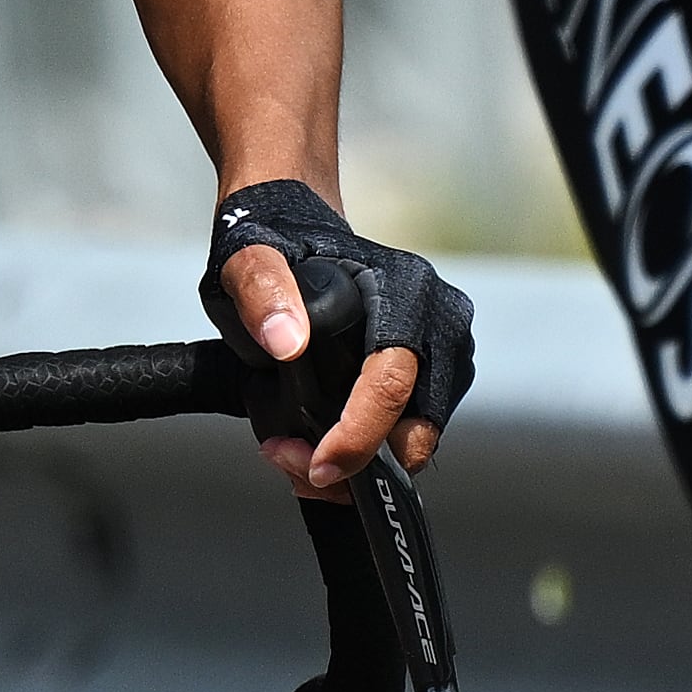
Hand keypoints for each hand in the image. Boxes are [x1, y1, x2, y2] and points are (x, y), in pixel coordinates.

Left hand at [205, 179, 466, 493]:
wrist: (296, 225)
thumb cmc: (272, 239)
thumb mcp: (246, 257)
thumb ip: (260, 291)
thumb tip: (287, 343)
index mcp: (405, 288)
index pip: (394, 380)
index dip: (358, 435)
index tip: (316, 466)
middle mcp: (440, 318)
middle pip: (416, 422)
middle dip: (356, 459)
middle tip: (289, 461)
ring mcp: (444, 347)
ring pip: (416, 434)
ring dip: (361, 458)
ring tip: (294, 450)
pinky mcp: (436, 370)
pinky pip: (410, 425)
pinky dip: (369, 443)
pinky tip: (321, 440)